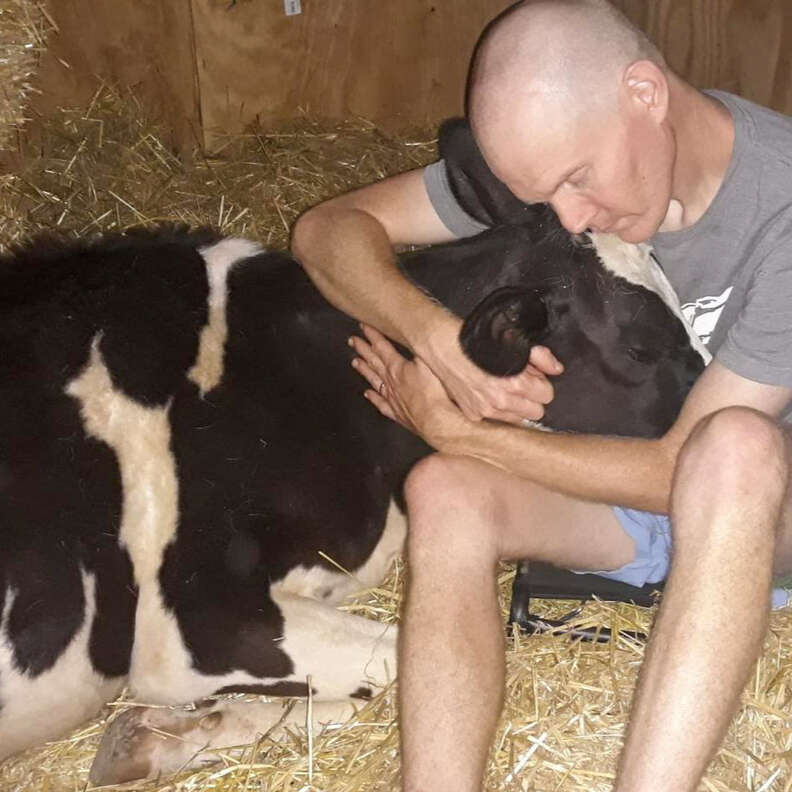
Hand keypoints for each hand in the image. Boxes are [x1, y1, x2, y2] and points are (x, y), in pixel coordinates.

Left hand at [349, 325, 469, 447]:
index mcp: (398, 367)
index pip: (382, 347)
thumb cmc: (434, 393)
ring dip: (364, 370)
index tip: (364, 327)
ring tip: (355, 362)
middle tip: (352, 341)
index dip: (372, 336)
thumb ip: (421, 348)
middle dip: (363, 349)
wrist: (435, 420)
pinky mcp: (397, 412)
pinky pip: (381, 403)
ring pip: (374, 380)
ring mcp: (392, 398)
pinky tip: (368, 394)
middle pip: (374, 362)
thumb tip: (416, 335)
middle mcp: (391, 381)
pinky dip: (373, 397)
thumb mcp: (430, 362)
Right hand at [419, 317, 562, 423]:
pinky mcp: (472, 413)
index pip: (547, 395)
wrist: (440, 344)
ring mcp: (484, 410)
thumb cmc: (472, 339)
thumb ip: (540, 357)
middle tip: (520, 380)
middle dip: (531, 397)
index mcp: (514, 383)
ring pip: (517, 418)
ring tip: (503, 385)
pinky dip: (495, 408)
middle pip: (536, 412)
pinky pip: (495, 418)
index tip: (532, 375)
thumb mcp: (512, 341)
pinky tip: (487, 391)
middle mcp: (500, 401)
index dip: (541, 382)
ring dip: (515, 405)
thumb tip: (556, 369)